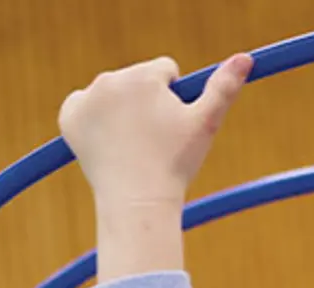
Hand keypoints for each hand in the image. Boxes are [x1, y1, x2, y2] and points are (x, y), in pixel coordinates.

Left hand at [58, 53, 253, 208]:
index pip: (165, 70)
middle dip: (145, 102)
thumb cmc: (175, 164)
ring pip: (112, 93)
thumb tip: (245, 58)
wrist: (137, 202)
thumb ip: (224, 87)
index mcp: (145, 75)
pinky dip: (93, 120)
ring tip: (130, 144)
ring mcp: (86, 98)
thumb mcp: (206, 124)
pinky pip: (84, 106)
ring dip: (121, 110)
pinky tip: (107, 141)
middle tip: (150, 140)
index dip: (172, 100)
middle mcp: (111, 80)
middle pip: (136, 80)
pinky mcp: (69, 116)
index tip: (169, 127)